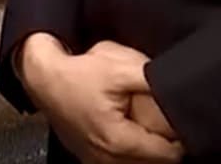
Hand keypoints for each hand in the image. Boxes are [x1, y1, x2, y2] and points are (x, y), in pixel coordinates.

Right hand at [17, 34, 183, 163]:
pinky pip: (119, 163)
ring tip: (148, 129)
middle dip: (164, 145)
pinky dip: (129, 154)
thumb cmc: (74, 73)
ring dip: (147, 151)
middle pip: (155, 163)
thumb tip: (178, 85)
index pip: (169, 154)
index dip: (180, 135)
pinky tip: (129, 133)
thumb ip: (151, 78)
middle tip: (164, 123)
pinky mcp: (88, 157)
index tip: (178, 119)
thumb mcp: (118, 67)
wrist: (40, 76)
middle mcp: (105, 158)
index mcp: (117, 141)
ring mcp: (95, 160)